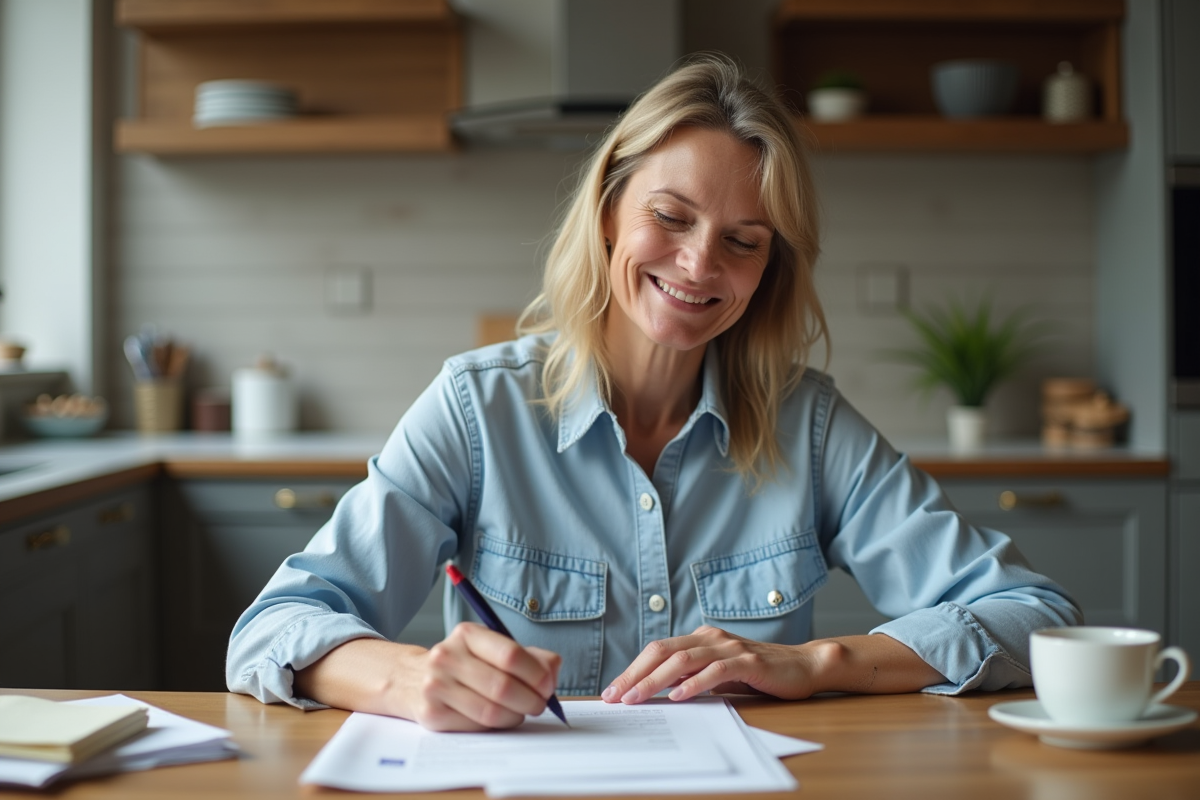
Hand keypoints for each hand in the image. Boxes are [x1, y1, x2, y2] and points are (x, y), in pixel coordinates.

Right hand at [407, 622, 561, 730]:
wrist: (412, 679)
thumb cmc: (464, 664)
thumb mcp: (491, 649)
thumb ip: (528, 656)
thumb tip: (553, 671)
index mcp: (466, 634)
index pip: (510, 655)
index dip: (536, 674)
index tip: (548, 685)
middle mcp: (447, 657)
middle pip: (503, 686)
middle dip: (531, 699)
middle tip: (540, 704)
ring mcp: (436, 686)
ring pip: (492, 711)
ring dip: (516, 715)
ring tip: (522, 712)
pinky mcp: (432, 714)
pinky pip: (477, 726)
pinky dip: (497, 726)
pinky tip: (500, 718)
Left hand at [600, 625, 822, 703]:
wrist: (802, 665)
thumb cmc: (758, 673)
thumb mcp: (718, 673)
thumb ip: (692, 676)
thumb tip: (657, 692)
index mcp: (700, 638)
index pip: (657, 651)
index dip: (633, 669)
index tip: (613, 690)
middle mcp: (711, 637)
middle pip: (663, 652)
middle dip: (635, 675)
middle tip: (615, 696)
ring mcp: (729, 647)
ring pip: (683, 660)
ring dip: (656, 681)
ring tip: (637, 697)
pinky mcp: (748, 661)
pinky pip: (715, 671)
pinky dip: (694, 684)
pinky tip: (678, 696)